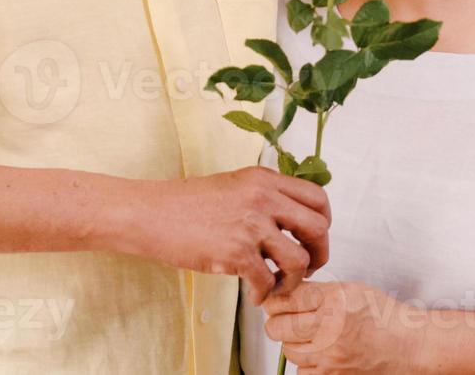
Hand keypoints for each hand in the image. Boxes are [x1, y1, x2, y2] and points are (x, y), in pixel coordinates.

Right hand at [129, 166, 329, 305]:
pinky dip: (265, 295)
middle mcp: (263, 198)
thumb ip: (265, 196)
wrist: (150, 214)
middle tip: (304, 268)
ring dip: (293, 280)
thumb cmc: (186, 203)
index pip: (318, 198)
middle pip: (318, 228)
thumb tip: (293, 218)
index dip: (324, 223)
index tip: (313, 240)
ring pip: (300, 260)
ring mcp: (250, 225)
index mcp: (264, 179)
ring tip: (277, 286)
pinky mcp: (235, 252)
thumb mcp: (234, 185)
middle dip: (318, 254)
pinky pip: (268, 282)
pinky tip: (254, 295)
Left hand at [263, 280, 417, 372]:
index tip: (276, 299)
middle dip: (277, 321)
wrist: (410, 346)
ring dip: (293, 343)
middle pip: (277, 327)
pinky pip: (301, 371)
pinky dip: (306, 363)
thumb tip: (286, 291)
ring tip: (308, 336)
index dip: (275, 298)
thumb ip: (319, 290)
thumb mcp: (352, 289)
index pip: (285, 298)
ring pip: (288, 350)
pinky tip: (319, 353)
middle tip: (286, 318)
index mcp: (334, 300)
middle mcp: (330, 328)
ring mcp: (330, 356)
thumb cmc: (385, 316)